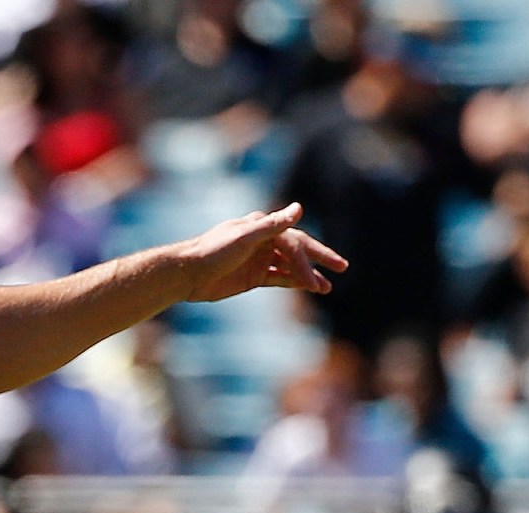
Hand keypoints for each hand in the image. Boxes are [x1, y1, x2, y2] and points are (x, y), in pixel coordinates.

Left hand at [176, 203, 347, 301]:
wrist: (185, 273)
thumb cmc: (212, 251)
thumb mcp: (245, 236)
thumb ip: (272, 225)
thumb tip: (299, 208)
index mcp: (263, 227)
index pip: (294, 241)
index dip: (309, 258)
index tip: (319, 276)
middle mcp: (264, 241)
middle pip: (298, 250)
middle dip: (319, 260)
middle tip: (342, 267)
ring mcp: (259, 259)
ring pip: (290, 267)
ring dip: (308, 276)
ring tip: (327, 288)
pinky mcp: (253, 277)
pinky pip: (279, 279)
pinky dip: (293, 283)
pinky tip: (308, 289)